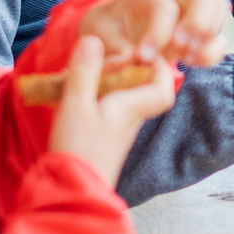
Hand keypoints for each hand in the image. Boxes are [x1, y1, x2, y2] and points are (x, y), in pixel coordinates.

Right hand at [48, 35, 179, 184]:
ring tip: (89, 72)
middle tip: (112, 57)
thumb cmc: (77, 148)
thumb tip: (93, 40)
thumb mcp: (76, 104)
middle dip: (132, 72)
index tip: (145, 52)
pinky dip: (98, 101)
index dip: (161, 68)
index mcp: (132, 108)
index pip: (163, 88)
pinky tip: (77, 97)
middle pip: (144, 92)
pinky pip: (108, 114)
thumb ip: (85, 72)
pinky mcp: (102, 143)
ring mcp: (117, 134)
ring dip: (111, 86)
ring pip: (124, 103)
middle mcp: (130, 121)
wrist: (69, 194)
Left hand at [76, 0, 228, 74]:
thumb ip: (110, 45)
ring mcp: (189, 14)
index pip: (165, 6)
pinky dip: (212, 52)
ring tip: (188, 57)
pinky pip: (219, 36)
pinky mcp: (198, 33)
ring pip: (219, 9)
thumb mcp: (96, 34)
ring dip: (210, 38)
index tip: (144, 58)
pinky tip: (191, 62)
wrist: (110, 35)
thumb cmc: (103, 31)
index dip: (158, 33)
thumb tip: (130, 57)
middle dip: (199, 24)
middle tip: (182, 50)